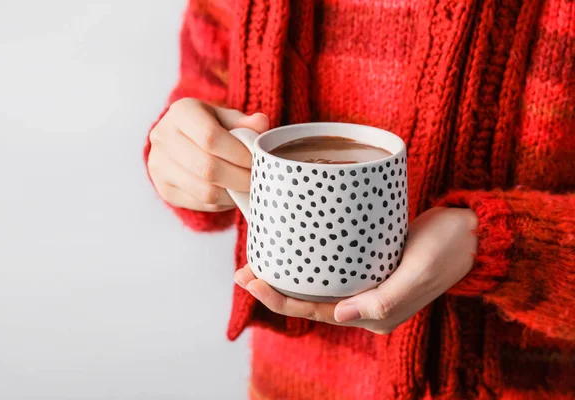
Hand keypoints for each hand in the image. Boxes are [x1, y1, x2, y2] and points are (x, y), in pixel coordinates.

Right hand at [148, 98, 269, 210]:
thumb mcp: (226, 117)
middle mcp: (163, 137)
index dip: (239, 154)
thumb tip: (261, 124)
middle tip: (258, 179)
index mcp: (182, 112)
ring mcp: (159, 165)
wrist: (179, 141)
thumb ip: (245, 122)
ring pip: (205, 191)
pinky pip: (200, 203)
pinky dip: (222, 202)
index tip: (257, 161)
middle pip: (208, 168)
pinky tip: (232, 194)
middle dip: (240, 178)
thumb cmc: (208, 126)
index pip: (211, 137)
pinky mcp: (164, 189)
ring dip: (233, 194)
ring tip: (248, 188)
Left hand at [234, 207, 477, 333]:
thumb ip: (384, 300)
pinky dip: (306, 261)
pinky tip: (291, 247)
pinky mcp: (367, 264)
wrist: (470, 233)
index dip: (279, 300)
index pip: (315, 312)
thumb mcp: (419, 272)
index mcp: (372, 315)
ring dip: (286, 275)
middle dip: (273, 289)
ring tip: (256, 260)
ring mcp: (364, 284)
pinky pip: (329, 268)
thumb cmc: (447, 250)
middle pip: (308, 300)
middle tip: (242, 271)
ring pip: (315, 284)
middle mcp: (364, 304)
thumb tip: (341, 314)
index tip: (251, 280)